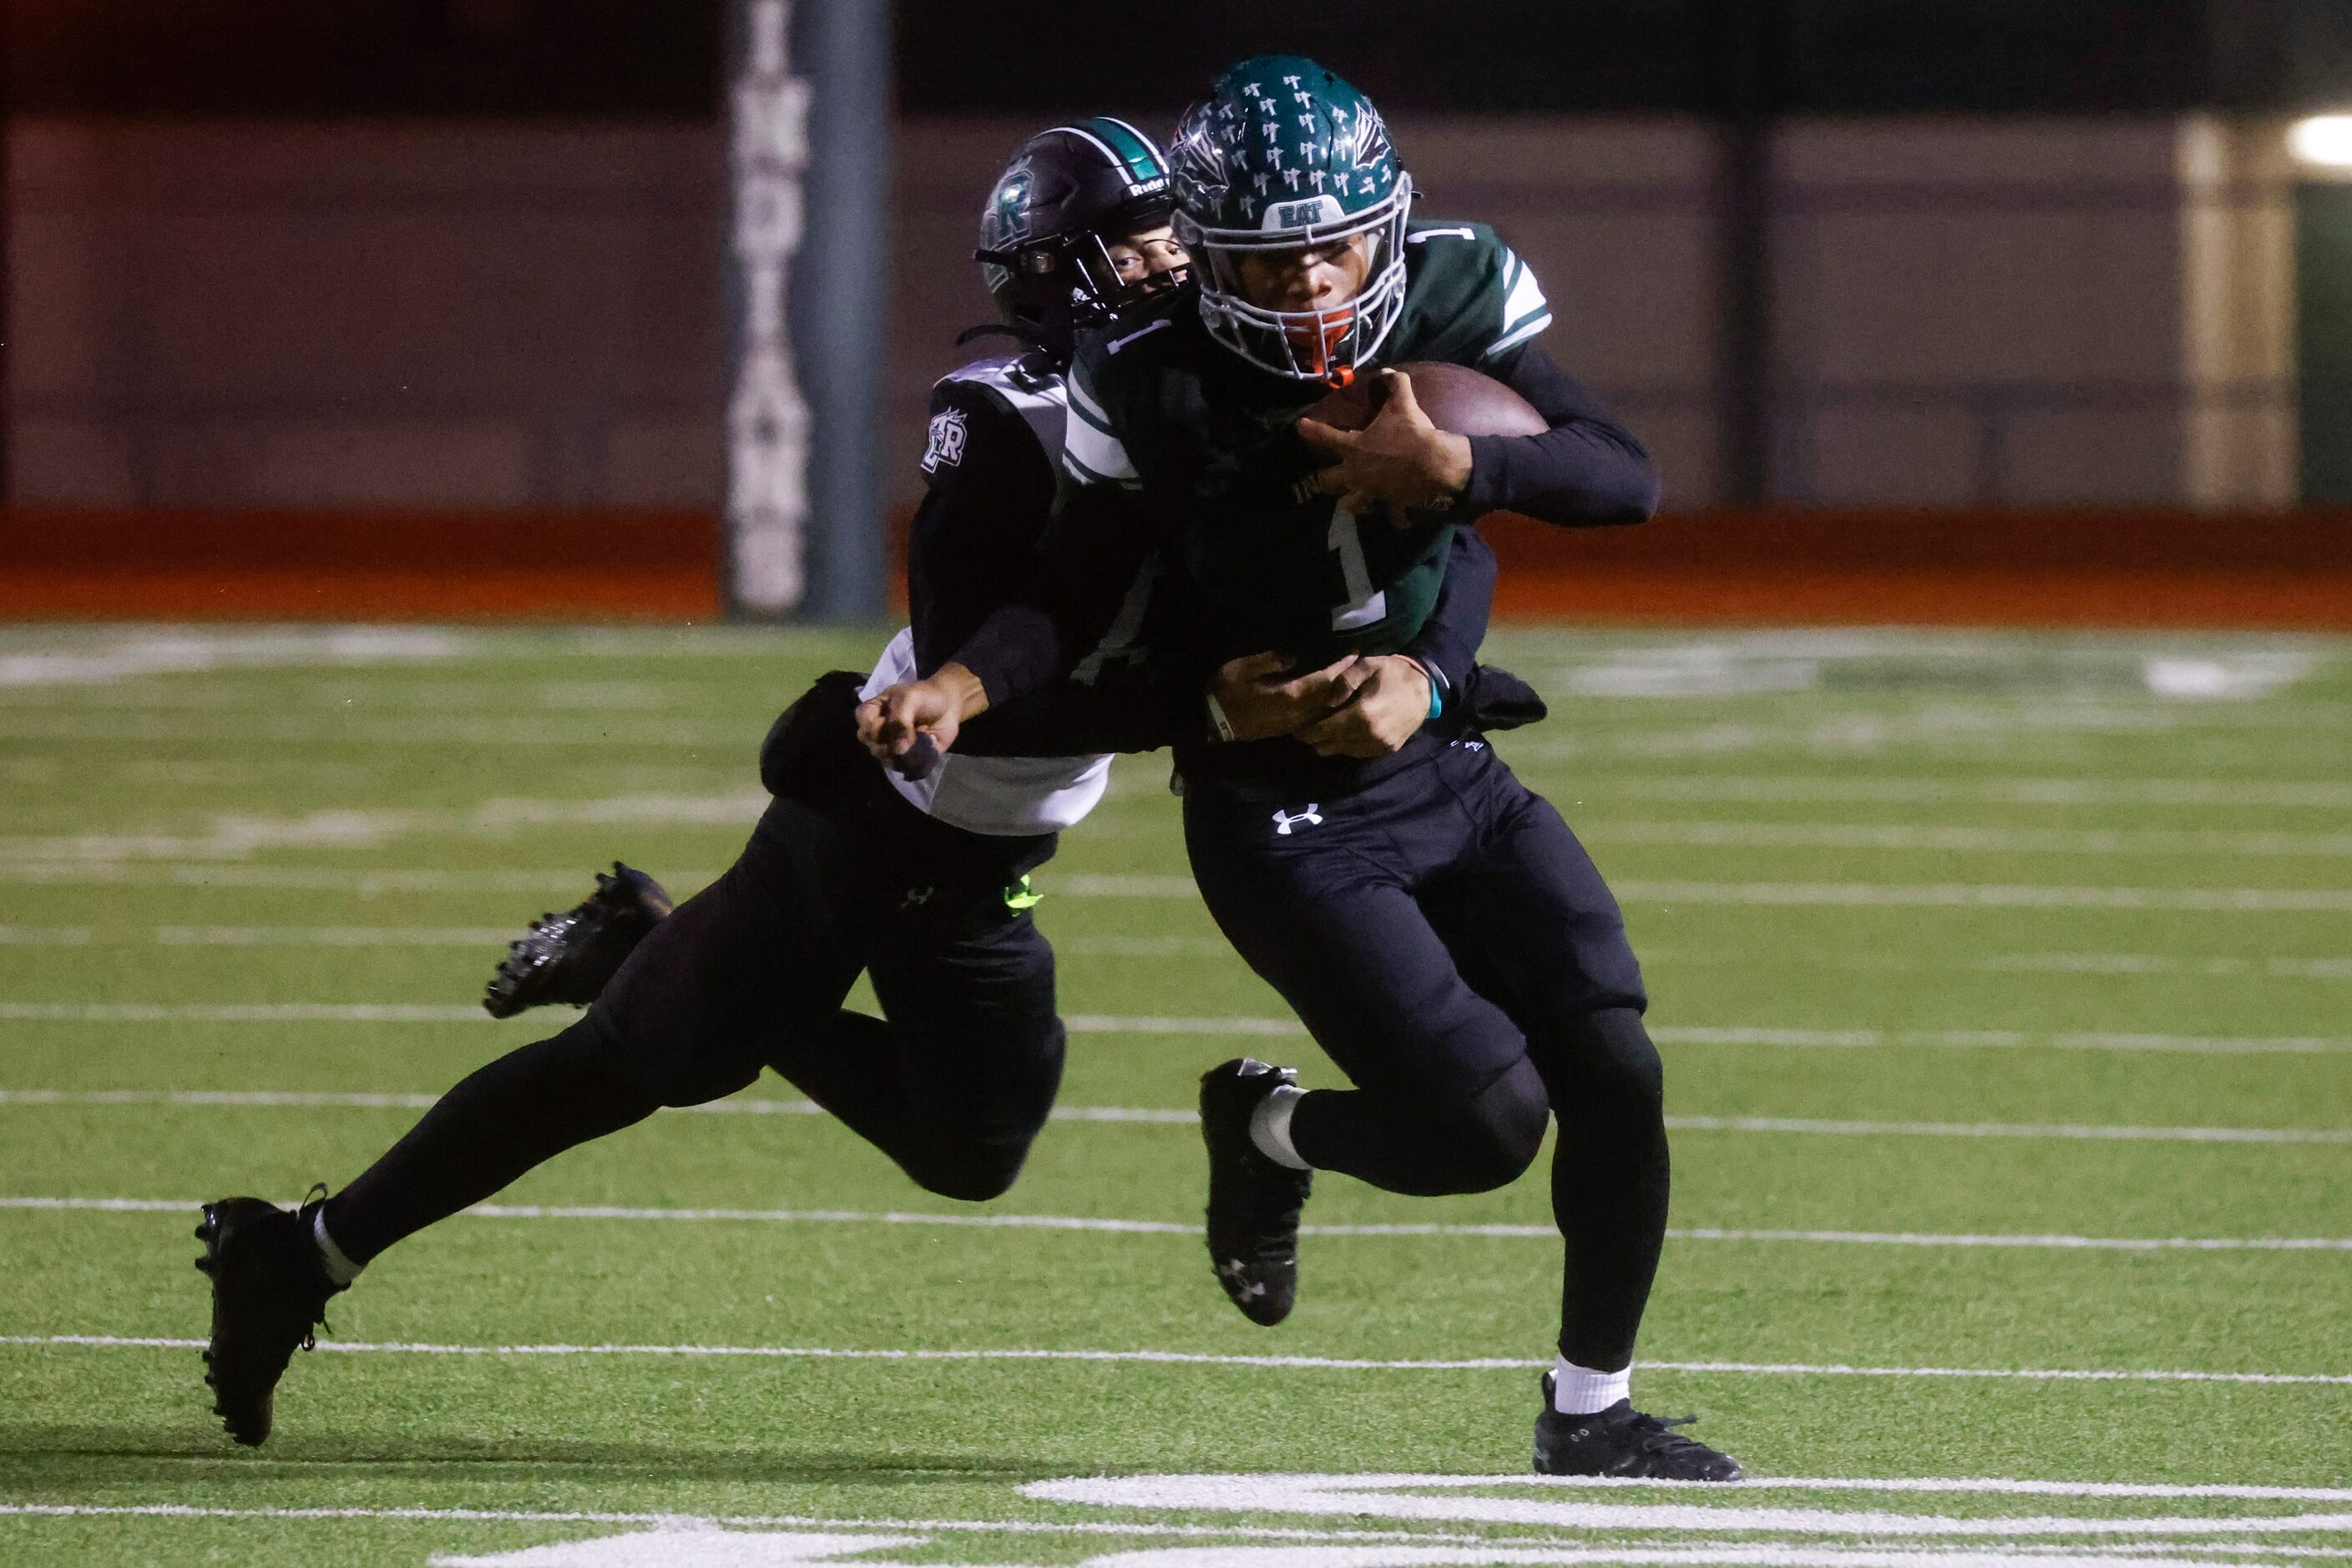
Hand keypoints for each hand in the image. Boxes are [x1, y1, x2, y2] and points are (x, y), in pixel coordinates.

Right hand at [855, 662, 988, 765]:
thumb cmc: (925, 697)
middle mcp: (876, 730)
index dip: (876, 725)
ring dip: (900, 752)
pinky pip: (900, 767)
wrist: (948, 707)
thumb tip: (899, 750)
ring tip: (917, 740)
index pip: (863, 723)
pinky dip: (910, 761)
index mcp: (872, 711)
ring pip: (883, 757)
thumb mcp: (910, 699)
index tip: (891, 718)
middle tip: (908, 730)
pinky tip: (921, 751)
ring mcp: (888, 746)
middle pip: (870, 743)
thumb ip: (900, 720)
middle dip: (889, 739)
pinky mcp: (903, 758)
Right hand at [1208, 650, 1370, 741]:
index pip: (1323, 681)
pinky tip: (1331, 698)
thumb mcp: (1240, 669)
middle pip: (1330, 698)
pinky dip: (1327, 708)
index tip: (1354, 653)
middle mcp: (1296, 713)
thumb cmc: (1224, 692)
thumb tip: (1294, 657)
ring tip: (1351, 680)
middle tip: (1360, 665)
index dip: (1340, 668)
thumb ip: (1269, 661)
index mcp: (1288, 696)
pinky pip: (1315, 718)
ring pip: (1324, 711)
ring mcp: (1293, 724)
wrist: (1211, 721)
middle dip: (1346, 682)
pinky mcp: (1287, 729)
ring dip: (1339, 696)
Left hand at [1293, 655, 1433, 758]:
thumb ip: (1344, 682)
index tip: (1297, 728)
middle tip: (1304, 733)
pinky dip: (1347, 748)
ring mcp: (1380, 745)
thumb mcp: (1367, 666)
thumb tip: (1327, 702)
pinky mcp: (1387, 749)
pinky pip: (1360, 753)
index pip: (1326, 730)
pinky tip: (1340, 739)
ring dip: (1330, 745)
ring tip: (1319, 736)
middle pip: (1332, 744)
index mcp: (1362, 715)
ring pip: (1344, 752)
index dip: (1308, 731)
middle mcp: (1370, 735)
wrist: (1425, 688)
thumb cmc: (1392, 673)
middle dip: (1316, 740)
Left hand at [1297, 369, 1473, 522]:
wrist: (1435, 464)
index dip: (1311, 430)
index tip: (1299, 427)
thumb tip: (1388, 371)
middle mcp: (1357, 473)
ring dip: (1349, 502)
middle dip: (1322, 480)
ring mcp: (1372, 491)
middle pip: (1329, 481)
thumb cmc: (1412, 433)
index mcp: (1355, 448)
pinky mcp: (1389, 503)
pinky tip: (1392, 516)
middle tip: (1320, 479)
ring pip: (1351, 504)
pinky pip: (1387, 514)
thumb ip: (1395, 384)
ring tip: (1349, 501)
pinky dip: (1390, 516)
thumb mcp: (1403, 403)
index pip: (1326, 437)